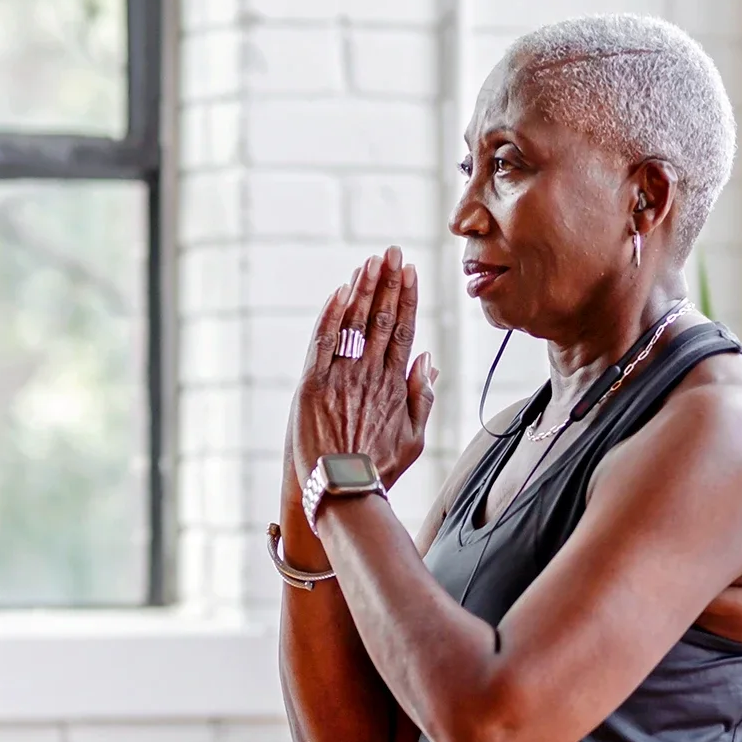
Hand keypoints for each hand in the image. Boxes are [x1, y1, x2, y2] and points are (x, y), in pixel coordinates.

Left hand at [287, 246, 436, 490]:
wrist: (343, 489)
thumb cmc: (378, 469)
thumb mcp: (415, 438)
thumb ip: (423, 397)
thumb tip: (429, 359)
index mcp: (395, 385)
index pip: (404, 330)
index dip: (408, 298)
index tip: (411, 272)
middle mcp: (370, 374)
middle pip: (382, 319)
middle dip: (388, 282)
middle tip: (392, 252)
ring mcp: (341, 377)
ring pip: (354, 324)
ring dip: (362, 289)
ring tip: (369, 262)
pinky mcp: (312, 385)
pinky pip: (323, 342)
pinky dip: (331, 315)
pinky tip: (339, 291)